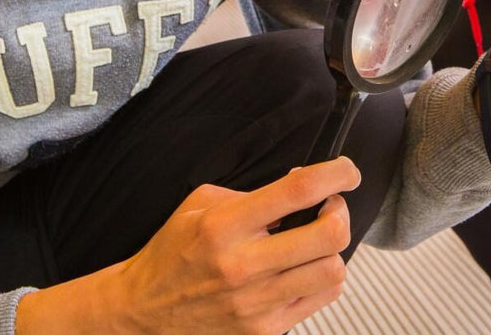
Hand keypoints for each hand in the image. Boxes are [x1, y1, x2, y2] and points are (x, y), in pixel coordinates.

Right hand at [17, 158, 359, 334]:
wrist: (144, 310)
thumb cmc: (172, 253)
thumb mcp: (201, 203)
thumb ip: (252, 192)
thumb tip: (300, 183)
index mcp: (226, 226)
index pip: (298, 190)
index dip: (335, 174)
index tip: (346, 171)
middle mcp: (244, 266)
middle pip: (329, 234)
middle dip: (341, 211)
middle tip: (330, 206)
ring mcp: (257, 304)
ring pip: (333, 271)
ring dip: (333, 249)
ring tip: (314, 240)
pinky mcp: (265, 330)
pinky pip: (321, 299)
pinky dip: (321, 277)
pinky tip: (301, 267)